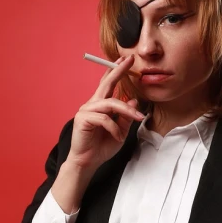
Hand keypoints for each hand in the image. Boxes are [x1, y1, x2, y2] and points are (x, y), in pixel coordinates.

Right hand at [66, 55, 144, 173]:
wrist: (88, 162)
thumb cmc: (102, 147)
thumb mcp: (120, 132)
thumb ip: (125, 118)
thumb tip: (134, 101)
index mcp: (101, 105)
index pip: (109, 84)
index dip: (116, 71)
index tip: (126, 60)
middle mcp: (92, 104)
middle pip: (106, 84)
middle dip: (118, 71)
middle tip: (129, 60)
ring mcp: (86, 110)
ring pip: (111, 103)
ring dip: (127, 111)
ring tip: (138, 118)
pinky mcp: (83, 119)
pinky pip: (104, 119)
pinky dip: (114, 128)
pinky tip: (117, 136)